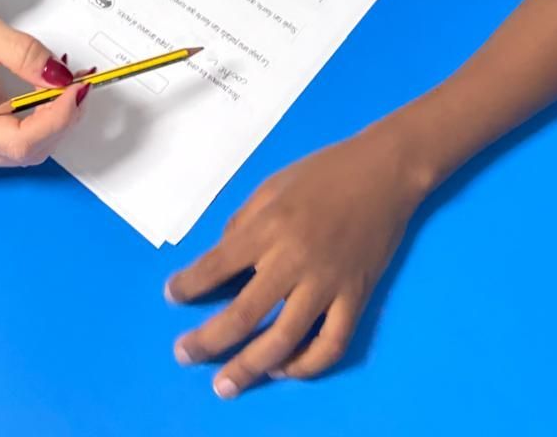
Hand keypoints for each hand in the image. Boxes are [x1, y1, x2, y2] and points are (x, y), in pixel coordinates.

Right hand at [0, 4, 88, 169]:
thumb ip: (27, 55)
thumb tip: (62, 78)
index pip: (19, 142)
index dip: (57, 119)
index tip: (78, 89)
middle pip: (27, 150)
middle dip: (62, 118)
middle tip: (82, 82)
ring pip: (29, 150)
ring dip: (57, 120)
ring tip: (71, 86)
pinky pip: (23, 141)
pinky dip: (46, 120)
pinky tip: (56, 97)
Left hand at [166, 126, 424, 397]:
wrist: (384, 171)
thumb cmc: (324, 172)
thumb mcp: (273, 185)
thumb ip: (243, 222)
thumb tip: (220, 259)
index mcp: (270, 225)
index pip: (218, 265)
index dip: (189, 285)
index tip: (172, 296)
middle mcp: (295, 259)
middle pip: (245, 314)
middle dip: (208, 341)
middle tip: (183, 355)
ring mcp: (329, 283)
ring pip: (285, 340)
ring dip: (251, 367)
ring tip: (225, 384)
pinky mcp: (357, 297)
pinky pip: (331, 344)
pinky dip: (306, 365)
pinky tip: (283, 368)